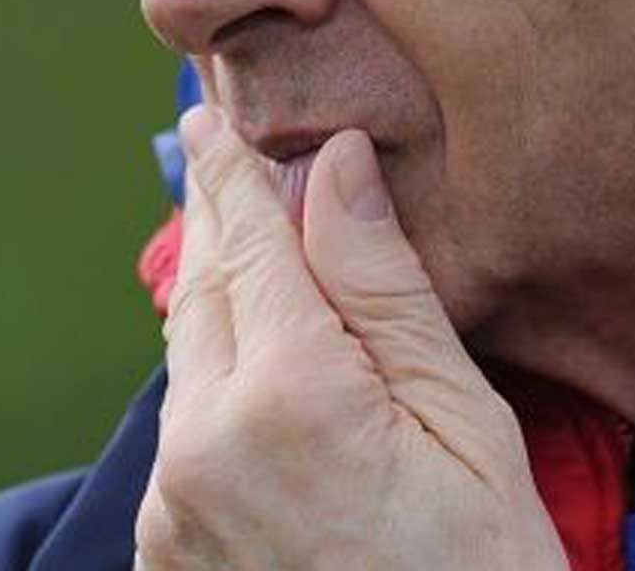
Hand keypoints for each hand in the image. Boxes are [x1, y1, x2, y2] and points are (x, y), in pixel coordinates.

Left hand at [133, 107, 569, 570]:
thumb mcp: (463, 427)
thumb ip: (386, 290)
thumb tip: (333, 168)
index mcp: (286, 397)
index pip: (248, 239)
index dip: (235, 167)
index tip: (216, 108)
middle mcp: (203, 447)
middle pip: (203, 289)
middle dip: (219, 217)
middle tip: (224, 147)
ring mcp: (174, 511)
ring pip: (191, 358)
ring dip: (218, 293)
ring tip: (246, 235)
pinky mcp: (170, 555)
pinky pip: (189, 427)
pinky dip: (216, 372)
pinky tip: (254, 351)